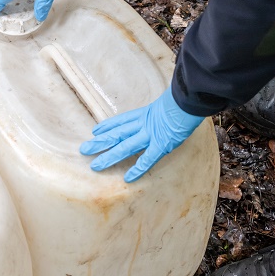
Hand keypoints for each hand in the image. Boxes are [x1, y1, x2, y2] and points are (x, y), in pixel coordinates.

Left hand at [80, 86, 204, 181]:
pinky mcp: (162, 144)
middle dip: (100, 143)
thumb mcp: (169, 100)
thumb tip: (169, 106)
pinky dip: (137, 168)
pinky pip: (147, 159)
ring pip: (125, 147)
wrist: (190, 98)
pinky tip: (128, 178)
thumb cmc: (184, 97)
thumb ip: (164, 107)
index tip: (95, 131)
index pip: (122, 120)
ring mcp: (151, 134)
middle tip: (83, 150)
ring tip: (95, 165)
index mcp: (146, 113)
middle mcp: (144, 124)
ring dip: (109, 157)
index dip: (107, 126)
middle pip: (117, 134)